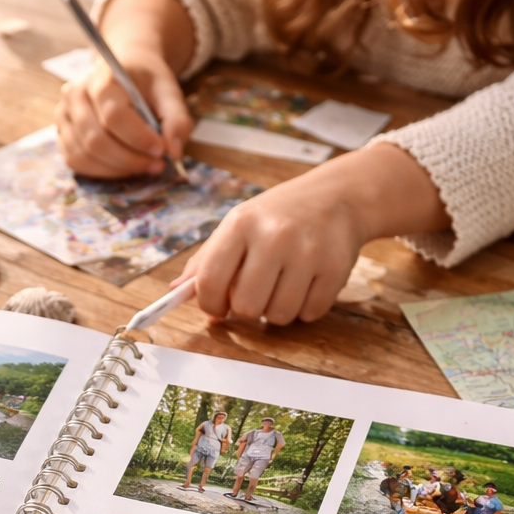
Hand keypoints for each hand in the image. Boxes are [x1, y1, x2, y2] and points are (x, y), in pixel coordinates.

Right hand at [54, 0, 194, 177]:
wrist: (124, 69)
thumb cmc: (146, 81)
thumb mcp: (169, 91)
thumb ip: (176, 119)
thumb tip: (174, 152)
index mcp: (102, 77)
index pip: (113, 116)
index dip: (138, 139)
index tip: (161, 150)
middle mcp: (75, 94)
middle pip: (96, 140)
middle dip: (130, 160)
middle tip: (157, 165)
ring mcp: (63, 114)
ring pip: (84, 155)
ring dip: (117, 169)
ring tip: (144, 166)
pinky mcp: (62, 132)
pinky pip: (76, 161)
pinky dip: (102, 171)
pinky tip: (124, 166)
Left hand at [179, 142, 449, 324]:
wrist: (338, 197)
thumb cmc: (279, 216)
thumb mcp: (239, 225)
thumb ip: (206, 260)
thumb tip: (175, 292)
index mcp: (241, 224)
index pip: (210, 282)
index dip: (210, 304)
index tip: (218, 306)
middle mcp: (274, 236)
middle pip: (246, 307)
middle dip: (247, 309)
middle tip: (256, 293)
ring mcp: (308, 252)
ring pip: (278, 316)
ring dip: (276, 311)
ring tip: (282, 285)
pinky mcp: (335, 268)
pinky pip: (309, 314)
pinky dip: (304, 308)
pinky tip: (306, 284)